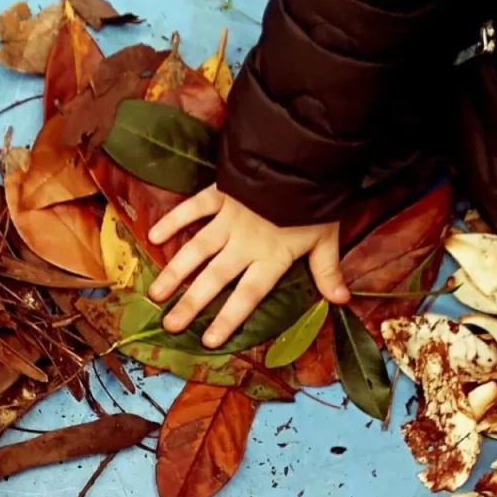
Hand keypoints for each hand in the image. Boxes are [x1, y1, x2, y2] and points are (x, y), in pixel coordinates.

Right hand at [147, 185, 346, 348]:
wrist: (302, 154)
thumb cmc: (316, 200)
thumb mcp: (327, 237)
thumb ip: (327, 271)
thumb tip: (342, 300)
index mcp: (271, 257)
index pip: (248, 295)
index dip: (228, 319)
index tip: (208, 341)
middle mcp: (245, 243)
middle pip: (215, 279)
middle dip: (191, 304)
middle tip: (169, 326)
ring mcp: (229, 219)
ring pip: (198, 250)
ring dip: (175, 272)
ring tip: (155, 295)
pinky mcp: (220, 194)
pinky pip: (194, 208)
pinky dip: (174, 221)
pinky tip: (153, 237)